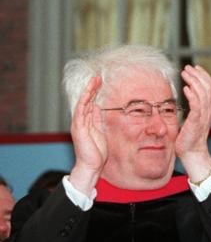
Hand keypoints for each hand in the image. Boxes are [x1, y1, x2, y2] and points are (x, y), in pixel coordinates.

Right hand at [69, 75, 107, 195]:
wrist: (92, 165)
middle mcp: (81, 121)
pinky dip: (83, 103)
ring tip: (94, 81)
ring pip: (82, 104)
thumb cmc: (97, 150)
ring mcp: (79, 124)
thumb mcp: (101, 130)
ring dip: (88, 92)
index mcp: (87, 121)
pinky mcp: (79, 129)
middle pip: (86, 100)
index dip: (94, 91)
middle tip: (98, 76)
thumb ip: (98, 119)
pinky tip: (87, 95)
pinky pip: (80, 113)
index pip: (90, 102)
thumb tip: (99, 106)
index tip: (101, 81)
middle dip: (92, 88)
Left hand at [176, 65, 210, 179]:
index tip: (195, 67)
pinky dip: (192, 95)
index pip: (210, 87)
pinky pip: (197, 106)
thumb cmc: (189, 138)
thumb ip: (194, 106)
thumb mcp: (194, 118)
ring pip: (203, 93)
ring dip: (194, 81)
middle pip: (208, 87)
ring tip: (185, 73)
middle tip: (188, 67)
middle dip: (198, 75)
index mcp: (208, 109)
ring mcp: (203, 116)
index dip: (204, 76)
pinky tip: (186, 88)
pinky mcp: (196, 122)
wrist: (192, 154)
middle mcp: (208, 110)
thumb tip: (189, 92)